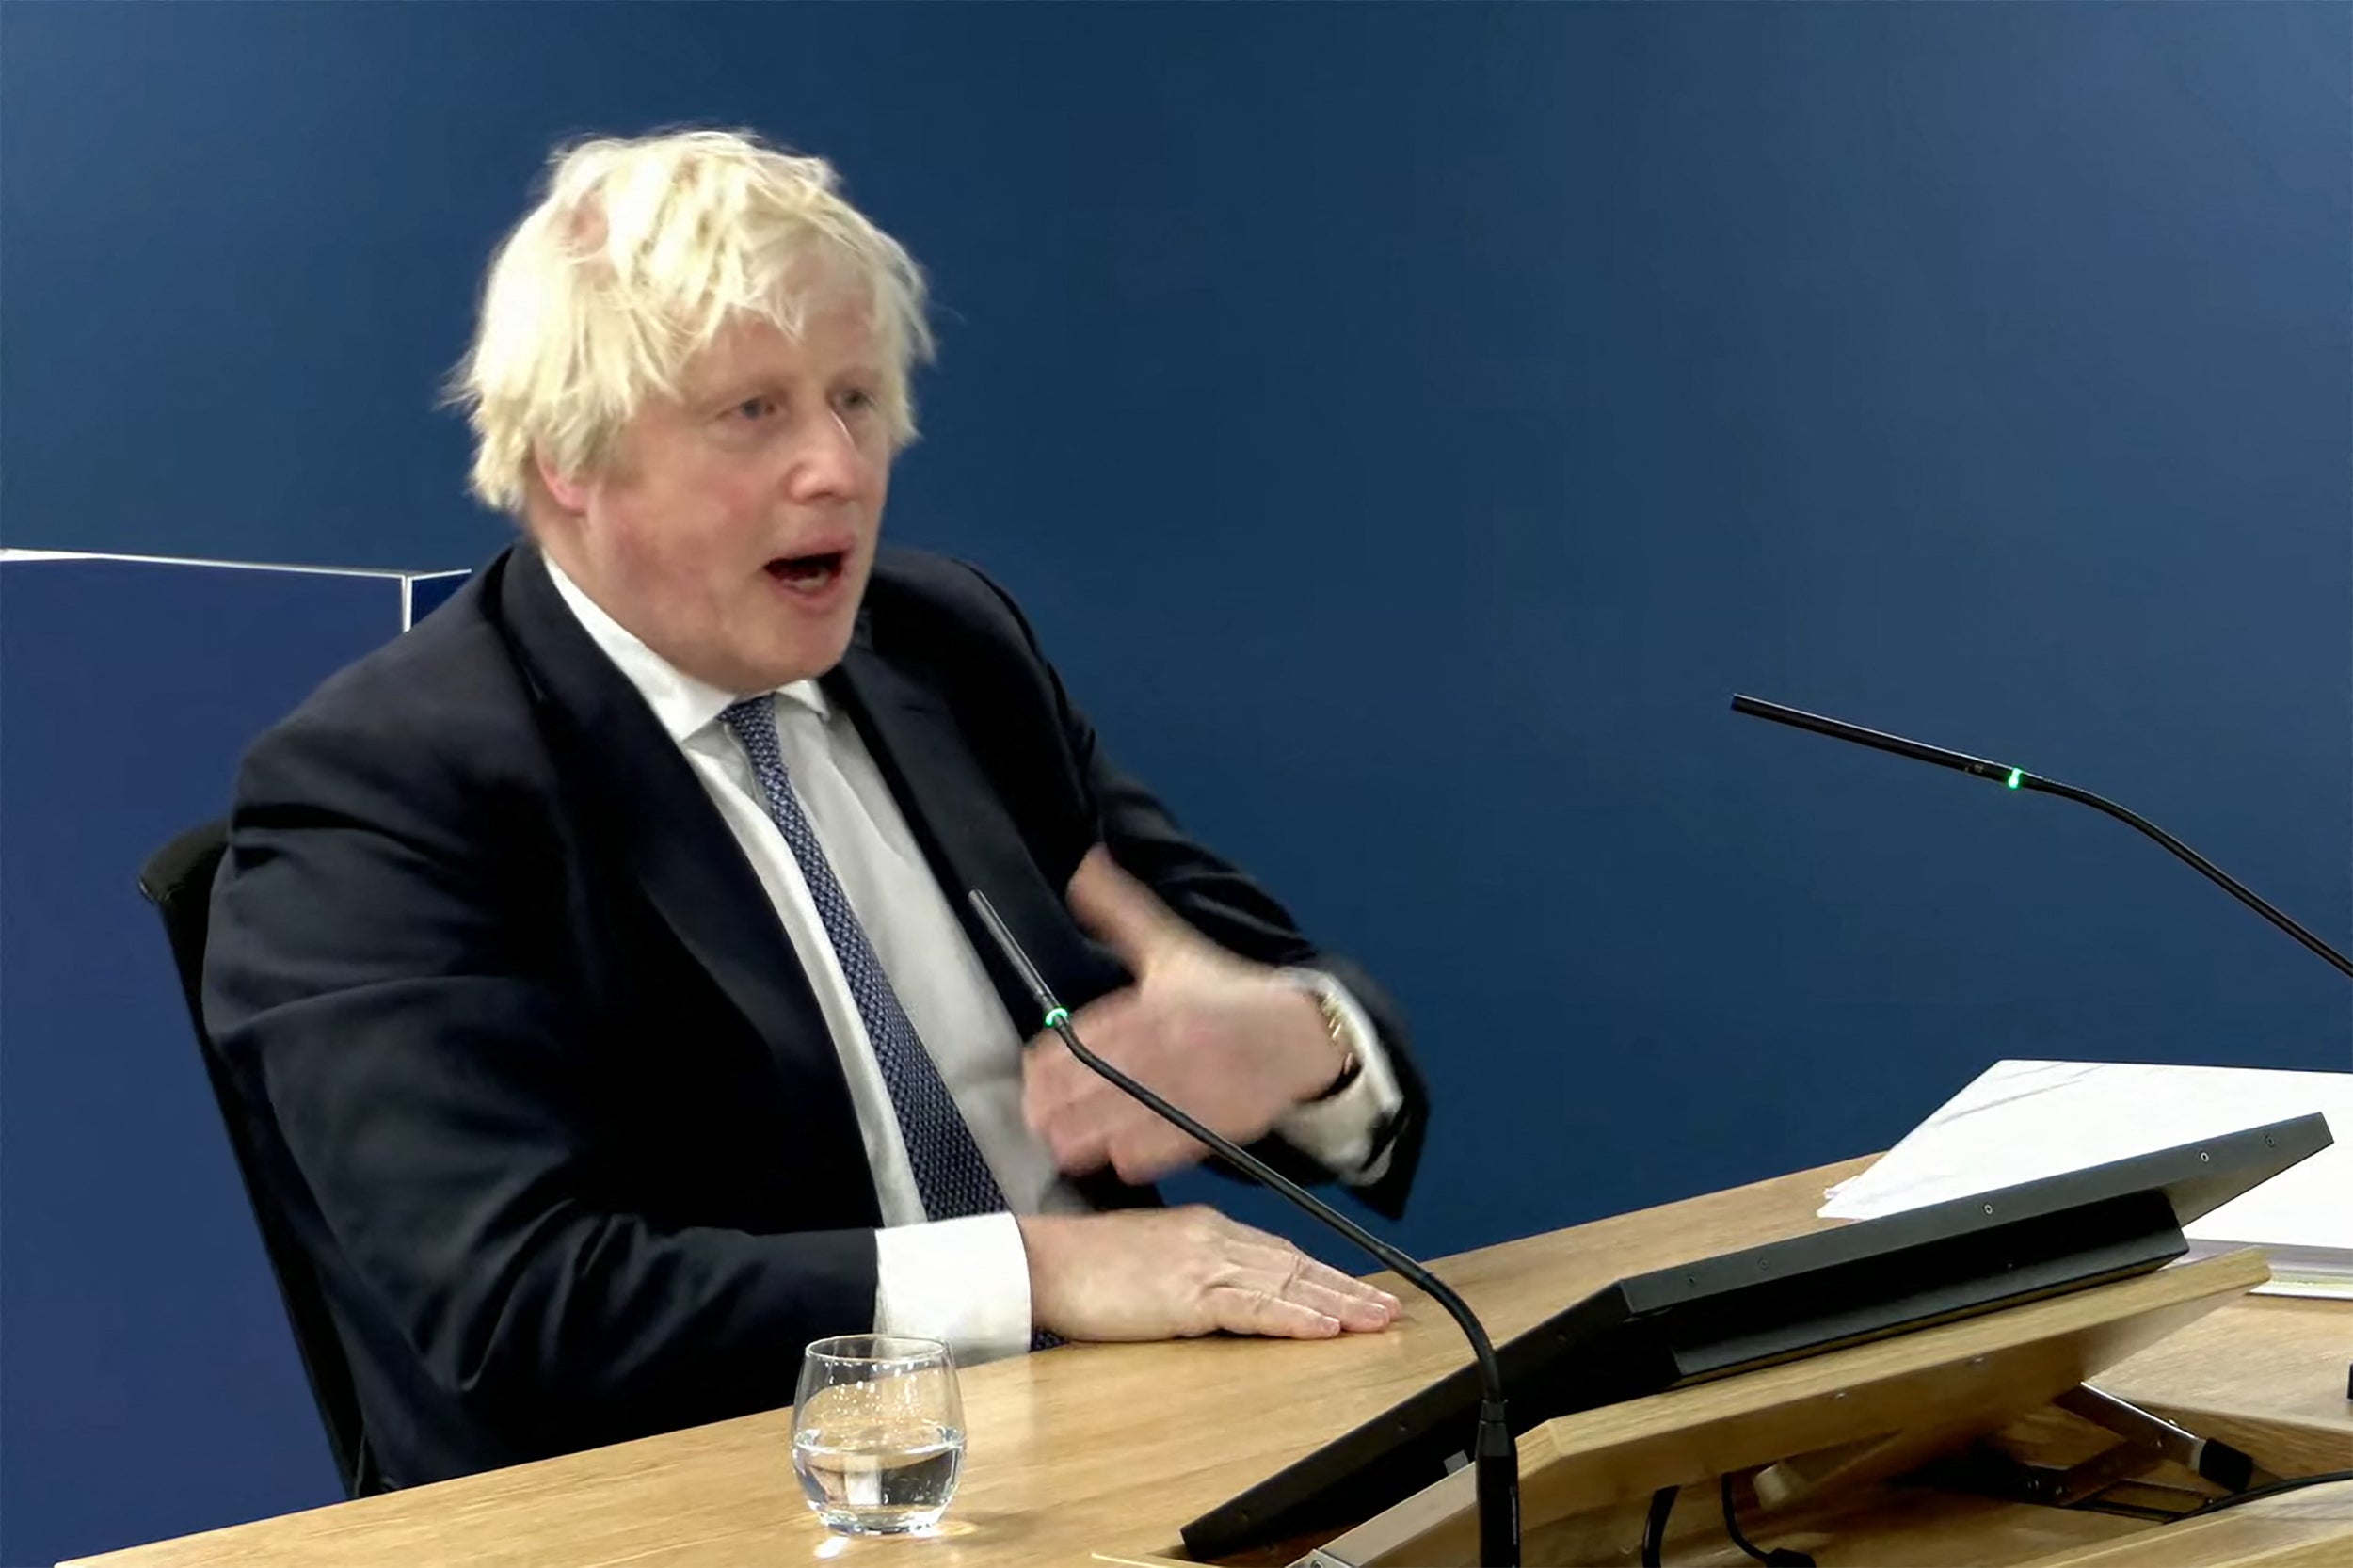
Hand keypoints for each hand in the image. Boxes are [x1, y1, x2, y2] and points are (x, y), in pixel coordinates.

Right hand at [1019, 1205, 1402, 1341]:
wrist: (1043, 1261)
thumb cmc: (1083, 1266)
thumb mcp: (1149, 1262)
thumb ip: (1188, 1271)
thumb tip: (1214, 1294)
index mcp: (1205, 1230)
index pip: (1279, 1253)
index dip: (1322, 1274)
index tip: (1356, 1291)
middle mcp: (1214, 1239)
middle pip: (1295, 1264)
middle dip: (1346, 1288)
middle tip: (1390, 1308)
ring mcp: (1204, 1265)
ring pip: (1287, 1283)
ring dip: (1337, 1303)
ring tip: (1375, 1320)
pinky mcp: (1190, 1295)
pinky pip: (1255, 1307)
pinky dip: (1294, 1317)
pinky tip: (1323, 1327)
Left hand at [1023, 847, 1353, 1182]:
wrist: (1298, 1032)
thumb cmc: (1227, 991)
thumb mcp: (1172, 947)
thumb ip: (1121, 912)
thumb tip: (1085, 866)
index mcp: (1153, 1001)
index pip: (1083, 1038)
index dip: (1048, 1066)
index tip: (1032, 1079)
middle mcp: (1169, 1044)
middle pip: (1096, 1083)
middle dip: (1057, 1107)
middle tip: (1037, 1121)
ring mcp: (1193, 1086)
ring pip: (1123, 1119)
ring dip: (1085, 1137)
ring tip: (1062, 1146)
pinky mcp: (1216, 1122)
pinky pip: (1166, 1147)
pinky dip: (1136, 1156)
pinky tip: (1114, 1159)